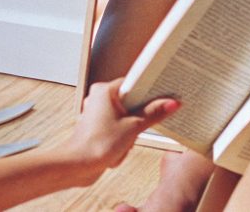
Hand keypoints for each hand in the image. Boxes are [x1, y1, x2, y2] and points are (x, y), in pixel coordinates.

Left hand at [61, 78, 179, 183]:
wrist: (78, 166)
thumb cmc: (98, 145)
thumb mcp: (133, 128)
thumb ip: (154, 114)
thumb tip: (171, 103)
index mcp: (105, 90)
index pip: (135, 82)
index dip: (151, 90)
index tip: (165, 95)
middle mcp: (99, 98)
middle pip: (133, 101)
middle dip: (138, 118)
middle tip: (139, 127)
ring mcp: (98, 112)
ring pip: (128, 117)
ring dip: (130, 132)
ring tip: (123, 141)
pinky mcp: (99, 126)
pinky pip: (120, 127)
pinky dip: (123, 138)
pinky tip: (118, 148)